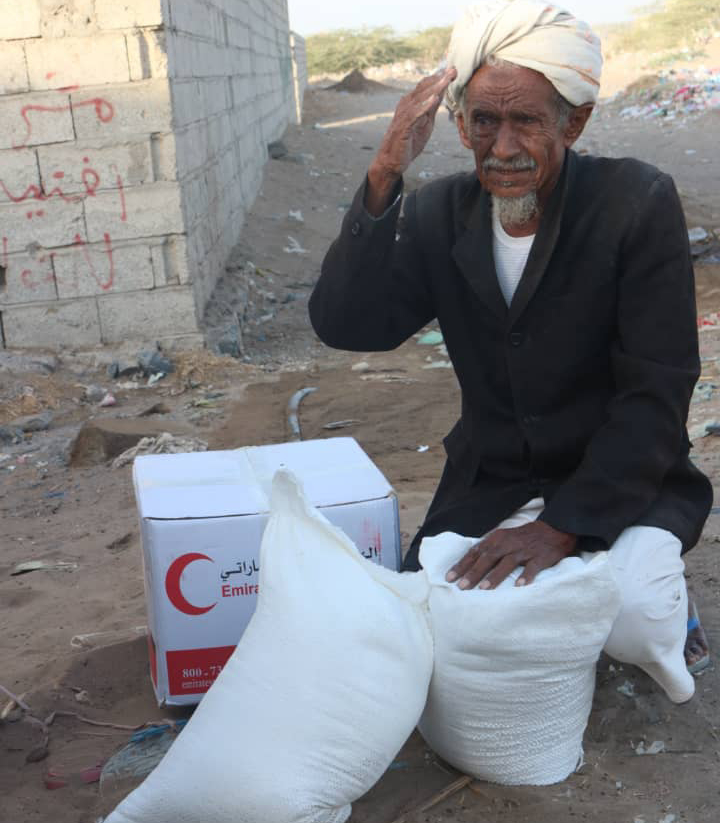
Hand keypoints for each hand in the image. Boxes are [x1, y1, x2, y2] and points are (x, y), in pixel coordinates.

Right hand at [365, 67, 456, 214]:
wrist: (392, 161)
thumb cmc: (409, 142)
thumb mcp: (425, 123)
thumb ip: (431, 109)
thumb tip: (441, 94)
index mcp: (412, 103)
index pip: (427, 87)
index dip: (440, 78)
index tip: (454, 70)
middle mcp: (406, 105)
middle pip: (424, 89)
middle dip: (439, 79)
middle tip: (453, 70)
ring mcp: (403, 116)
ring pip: (419, 99)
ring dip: (433, 89)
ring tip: (446, 81)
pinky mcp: (402, 128)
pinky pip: (414, 115)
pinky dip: (423, 107)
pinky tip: (434, 100)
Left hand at [445, 521, 577, 589]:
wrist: (553, 530)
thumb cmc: (522, 539)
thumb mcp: (503, 539)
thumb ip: (487, 550)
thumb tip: (467, 565)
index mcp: (496, 538)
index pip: (475, 552)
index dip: (462, 565)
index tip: (449, 577)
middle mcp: (508, 543)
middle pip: (488, 558)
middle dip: (473, 572)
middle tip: (462, 587)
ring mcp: (524, 550)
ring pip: (507, 563)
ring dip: (495, 576)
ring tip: (484, 589)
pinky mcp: (540, 557)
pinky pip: (532, 567)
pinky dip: (525, 576)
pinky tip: (518, 586)